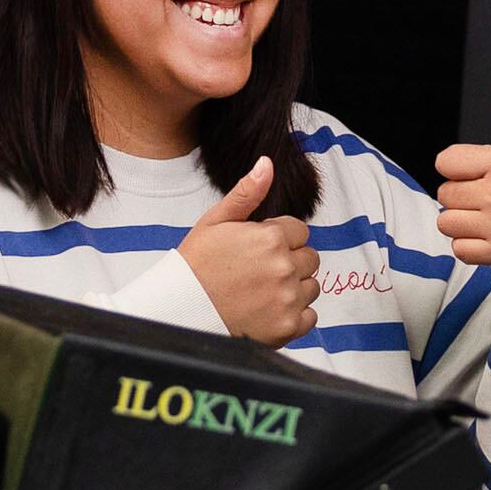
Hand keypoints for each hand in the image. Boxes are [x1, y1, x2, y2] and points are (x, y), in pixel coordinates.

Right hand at [177, 154, 318, 344]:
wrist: (179, 311)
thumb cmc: (194, 266)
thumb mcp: (214, 222)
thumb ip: (247, 193)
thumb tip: (267, 164)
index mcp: (270, 238)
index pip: (299, 231)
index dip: (277, 238)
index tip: (256, 250)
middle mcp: (284, 267)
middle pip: (309, 258)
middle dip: (288, 261)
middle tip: (256, 272)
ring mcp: (288, 298)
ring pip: (311, 286)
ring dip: (293, 288)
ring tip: (260, 292)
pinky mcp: (288, 326)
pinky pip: (309, 315)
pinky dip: (293, 314)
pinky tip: (267, 310)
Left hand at [434, 78, 490, 267]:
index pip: (445, 162)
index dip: (459, 166)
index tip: (480, 171)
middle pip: (444, 193)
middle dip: (462, 193)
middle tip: (489, 194)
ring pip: (447, 222)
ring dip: (463, 221)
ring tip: (488, 215)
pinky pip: (459, 249)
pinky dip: (470, 244)